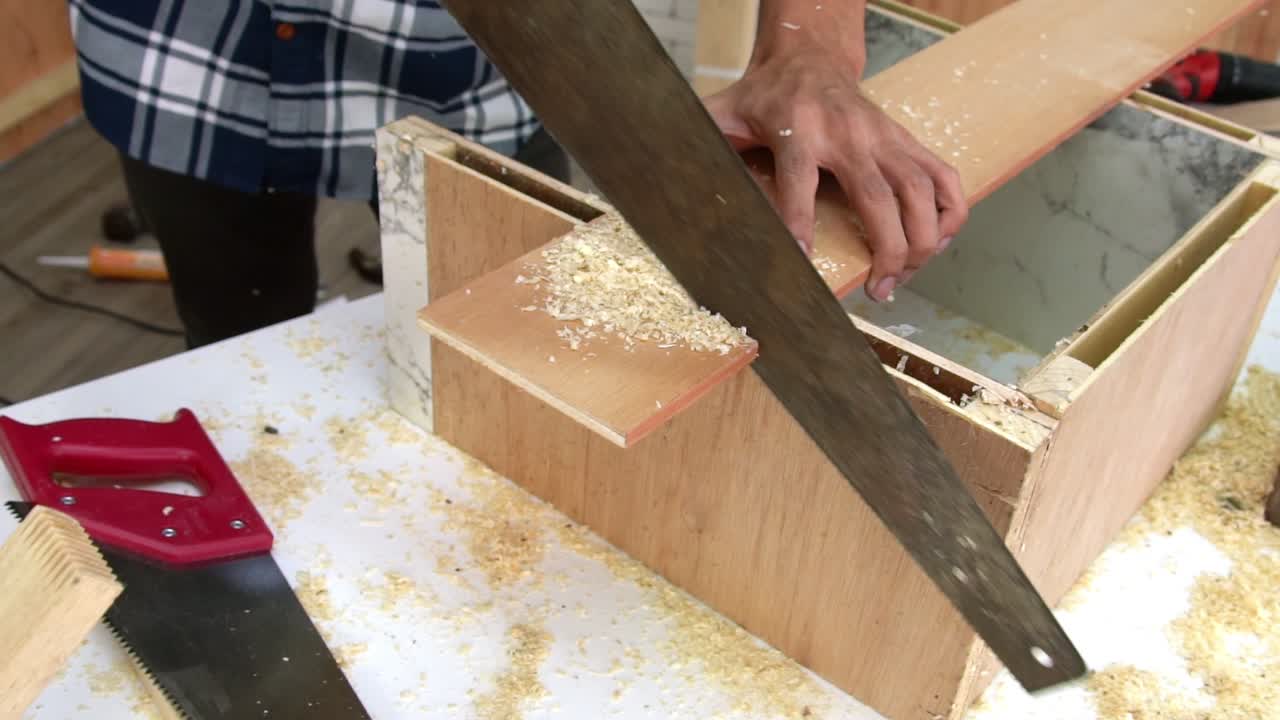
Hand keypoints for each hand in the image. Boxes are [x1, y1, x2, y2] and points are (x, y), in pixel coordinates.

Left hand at [704, 46, 967, 301]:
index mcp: (799, 131)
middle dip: (887, 250)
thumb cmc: (765, 95)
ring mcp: (884, 137)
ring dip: (922, 241)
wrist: (808, 56)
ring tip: (904, 277)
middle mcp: (849, 135)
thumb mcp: (724, 113)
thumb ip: (702, 144)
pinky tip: (939, 243)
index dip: (798, 225)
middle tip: (880, 289)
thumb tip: (658, 167)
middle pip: (878, 198)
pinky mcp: (907, 140)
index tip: (799, 264)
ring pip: (920, 192)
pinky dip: (951, 212)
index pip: (799, 183)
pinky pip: (945, 177)